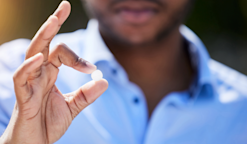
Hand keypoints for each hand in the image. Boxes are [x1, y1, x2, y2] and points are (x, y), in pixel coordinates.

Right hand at [0, 1, 107, 143]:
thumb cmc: (47, 124)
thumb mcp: (73, 107)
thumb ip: (87, 95)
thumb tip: (105, 82)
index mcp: (50, 74)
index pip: (62, 53)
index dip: (79, 58)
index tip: (92, 69)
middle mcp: (39, 74)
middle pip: (44, 43)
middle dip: (53, 24)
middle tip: (64, 6)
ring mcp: (29, 84)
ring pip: (32, 54)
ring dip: (43, 36)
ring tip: (53, 20)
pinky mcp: (23, 98)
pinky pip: (22, 79)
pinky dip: (29, 68)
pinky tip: (40, 58)